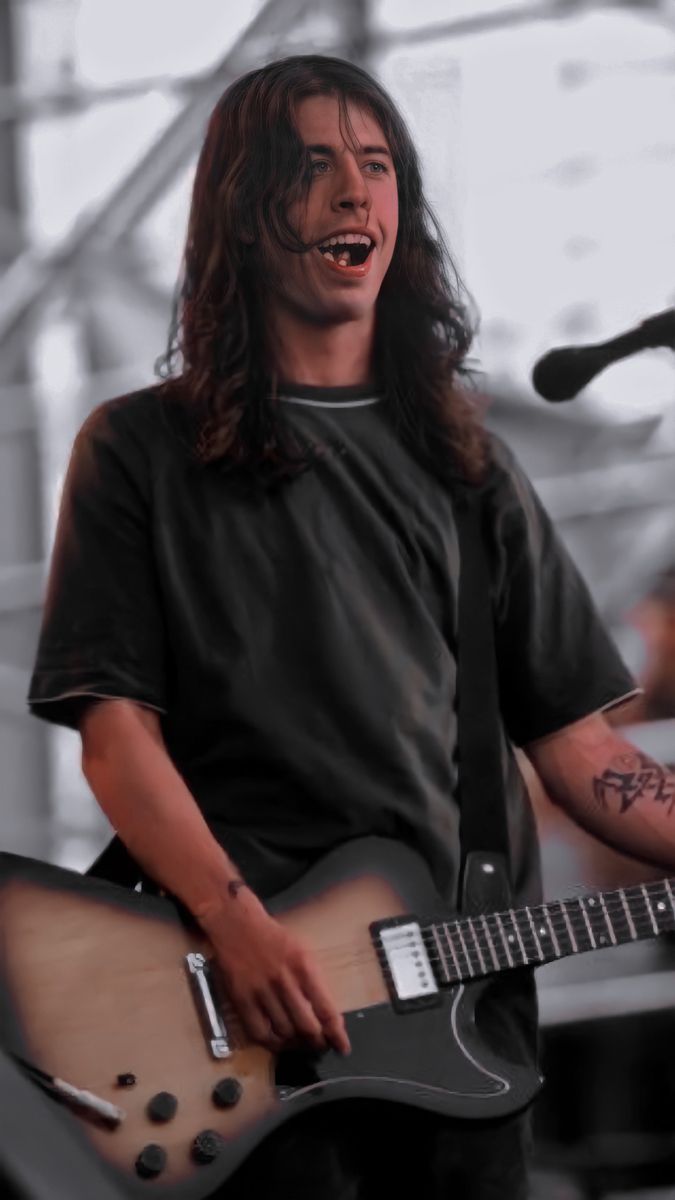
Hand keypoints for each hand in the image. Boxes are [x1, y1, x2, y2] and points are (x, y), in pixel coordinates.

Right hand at [202, 888, 350, 1056]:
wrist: (238, 925)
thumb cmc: (275, 939)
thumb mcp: (303, 952)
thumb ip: (315, 981)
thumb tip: (326, 1014)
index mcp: (304, 967)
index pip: (326, 1010)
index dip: (336, 1034)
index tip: (342, 1047)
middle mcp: (284, 981)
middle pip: (307, 1026)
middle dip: (317, 1042)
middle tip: (320, 1046)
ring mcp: (261, 992)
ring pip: (284, 1032)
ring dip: (296, 1044)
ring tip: (301, 1044)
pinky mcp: (242, 999)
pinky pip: (259, 1032)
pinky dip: (272, 1043)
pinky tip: (279, 1042)